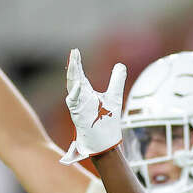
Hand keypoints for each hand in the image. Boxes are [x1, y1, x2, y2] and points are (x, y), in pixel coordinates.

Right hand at [60, 48, 125, 165]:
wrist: (105, 141)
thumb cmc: (107, 120)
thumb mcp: (115, 96)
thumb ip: (116, 81)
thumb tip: (120, 65)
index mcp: (86, 93)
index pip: (80, 74)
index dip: (77, 63)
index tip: (75, 51)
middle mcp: (80, 98)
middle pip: (74, 78)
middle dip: (73, 65)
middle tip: (73, 52)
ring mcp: (78, 106)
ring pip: (72, 88)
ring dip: (73, 75)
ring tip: (73, 62)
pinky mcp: (78, 115)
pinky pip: (74, 103)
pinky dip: (75, 94)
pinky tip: (78, 85)